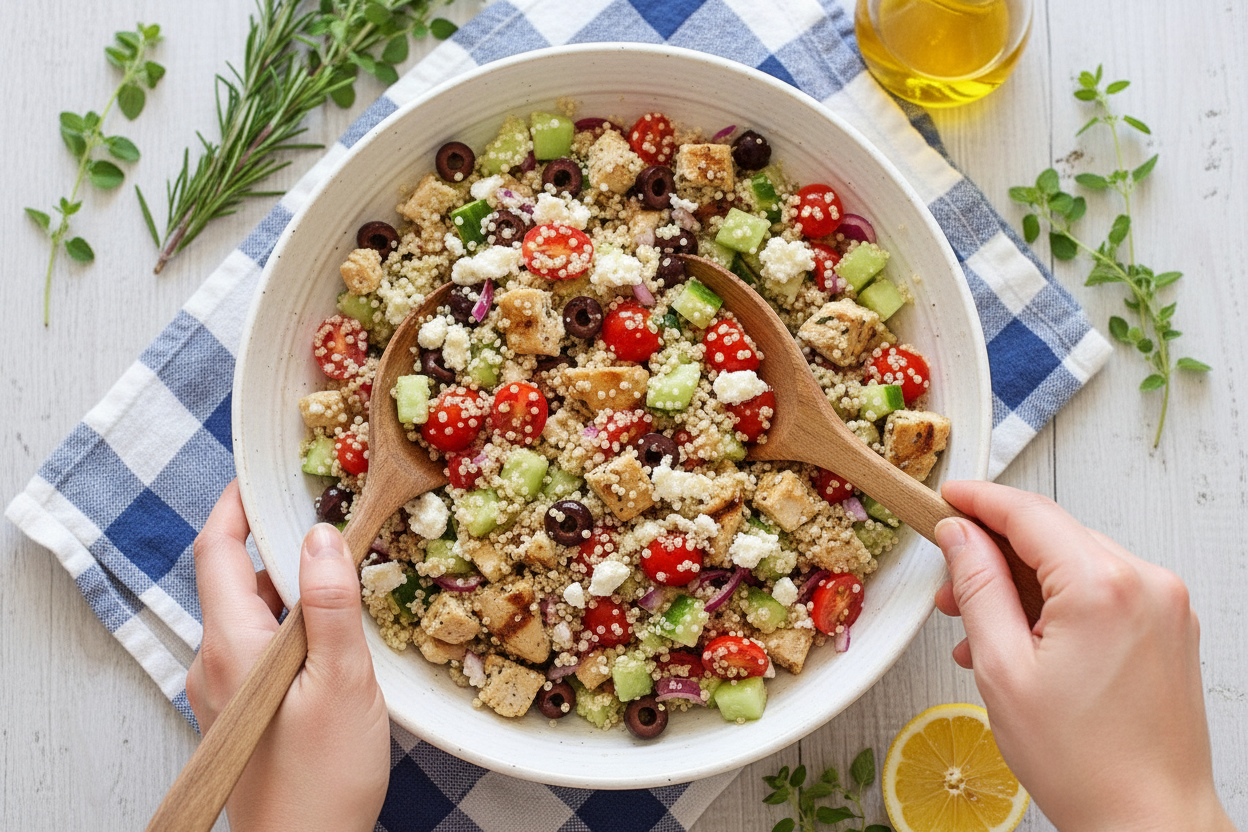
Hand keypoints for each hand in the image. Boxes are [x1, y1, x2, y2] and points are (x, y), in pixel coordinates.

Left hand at [185, 481, 389, 831]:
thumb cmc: (323, 774)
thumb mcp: (341, 680)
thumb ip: (328, 604)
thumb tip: (320, 535)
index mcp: (232, 642)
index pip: (216, 550)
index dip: (235, 505)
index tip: (262, 473)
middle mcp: (215, 659)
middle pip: (233, 576)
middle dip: (275, 540)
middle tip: (327, 515)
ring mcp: (224, 686)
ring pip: (249, 612)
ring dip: (287, 583)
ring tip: (340, 570)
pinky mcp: (241, 708)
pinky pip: (257, 643)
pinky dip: (289, 620)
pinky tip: (331, 630)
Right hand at [933, 480, 1233, 831]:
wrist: (1149, 822)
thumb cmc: (1083, 762)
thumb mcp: (1003, 668)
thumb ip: (978, 587)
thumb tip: (959, 535)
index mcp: (1103, 585)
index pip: (1029, 513)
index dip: (978, 501)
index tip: (946, 497)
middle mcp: (1145, 583)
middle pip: (1051, 537)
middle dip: (994, 556)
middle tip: (949, 593)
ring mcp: (1164, 605)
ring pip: (1074, 564)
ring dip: (1023, 585)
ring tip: (981, 635)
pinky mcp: (1168, 628)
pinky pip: (1101, 592)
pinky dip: (1057, 605)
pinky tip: (1023, 643)